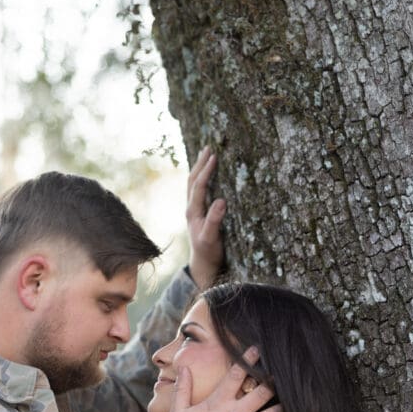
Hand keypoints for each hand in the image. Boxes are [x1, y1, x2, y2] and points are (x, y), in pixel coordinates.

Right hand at [168, 350, 281, 411]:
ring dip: (280, 404)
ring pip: (275, 411)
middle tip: (279, 375)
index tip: (257, 350)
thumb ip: (183, 389)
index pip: (238, 373)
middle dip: (273, 381)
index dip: (249, 358)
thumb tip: (184, 368)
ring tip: (285, 400)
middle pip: (265, 390)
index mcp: (219, 402)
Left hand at [186, 146, 225, 288]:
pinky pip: (199, 191)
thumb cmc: (209, 252)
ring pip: (194, 185)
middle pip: (193, 181)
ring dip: (199, 168)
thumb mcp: (211, 238)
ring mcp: (194, 211)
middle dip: (200, 164)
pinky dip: (202, 178)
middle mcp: (191, 209)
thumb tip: (220, 200)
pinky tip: (207, 174)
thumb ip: (215, 221)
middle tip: (208, 147)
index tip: (214, 156)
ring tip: (206, 155)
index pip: (199, 186)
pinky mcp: (199, 214)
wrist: (203, 264)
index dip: (206, 171)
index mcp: (193, 212)